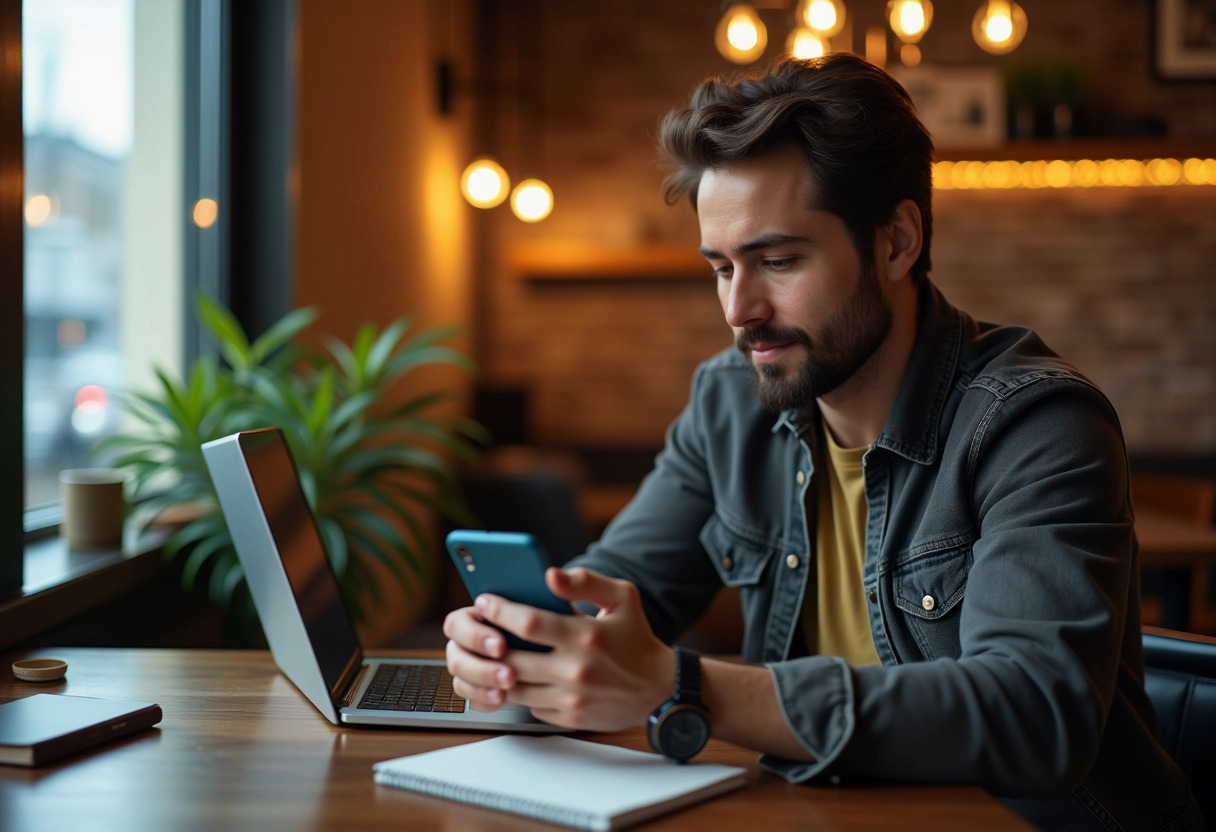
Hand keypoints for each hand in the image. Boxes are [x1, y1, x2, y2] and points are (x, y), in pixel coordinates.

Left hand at [444, 567, 673, 730]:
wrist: (660, 689)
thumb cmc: (637, 638)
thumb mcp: (622, 598)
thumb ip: (585, 581)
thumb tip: (549, 575)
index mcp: (586, 636)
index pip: (529, 622)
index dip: (500, 611)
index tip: (485, 602)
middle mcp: (576, 670)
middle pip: (512, 658)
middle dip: (488, 643)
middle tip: (479, 630)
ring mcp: (571, 698)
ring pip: (514, 687)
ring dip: (497, 671)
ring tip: (492, 654)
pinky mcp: (570, 719)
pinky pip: (530, 707)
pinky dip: (519, 692)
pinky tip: (515, 676)